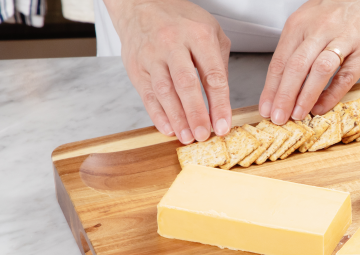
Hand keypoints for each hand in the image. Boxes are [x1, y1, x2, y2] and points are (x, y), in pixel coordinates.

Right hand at [104, 0, 231, 143]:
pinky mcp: (136, 66)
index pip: (212, 75)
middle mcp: (173, 44)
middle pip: (186, 85)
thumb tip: (222, 101)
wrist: (140, 4)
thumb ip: (219, 64)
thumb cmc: (180, 20)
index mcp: (198, 35)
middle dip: (197, 114)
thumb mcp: (210, 31)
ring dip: (177, 118)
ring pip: (165, 91)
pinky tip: (168, 128)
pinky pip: (147, 94)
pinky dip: (157, 114)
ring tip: (187, 136)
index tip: (224, 125)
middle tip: (204, 135)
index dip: (219, 104)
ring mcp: (152, 55)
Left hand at [259, 0, 359, 124]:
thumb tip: (282, 79)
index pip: (280, 60)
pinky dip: (332, 94)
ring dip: (305, 96)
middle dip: (283, 96)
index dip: (271, 88)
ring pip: (319, 71)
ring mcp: (344, 38)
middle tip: (277, 118)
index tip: (265, 108)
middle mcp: (320, 29)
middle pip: (295, 67)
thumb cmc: (345, 10)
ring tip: (297, 115)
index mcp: (301, 23)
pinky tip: (322, 106)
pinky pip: (345, 76)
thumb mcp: (313, 19)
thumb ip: (298, 46)